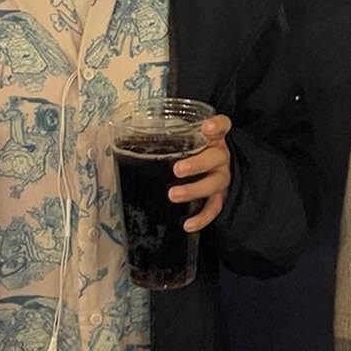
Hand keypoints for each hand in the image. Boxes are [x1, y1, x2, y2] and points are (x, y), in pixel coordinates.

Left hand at [170, 115, 232, 232]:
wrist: (214, 168)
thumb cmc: (194, 150)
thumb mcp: (188, 138)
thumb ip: (171, 136)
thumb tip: (127, 137)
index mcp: (214, 138)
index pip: (223, 126)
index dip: (217, 125)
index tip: (207, 127)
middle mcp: (221, 156)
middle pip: (215, 158)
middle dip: (196, 165)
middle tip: (177, 169)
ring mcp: (222, 177)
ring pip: (213, 184)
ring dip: (194, 190)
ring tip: (174, 195)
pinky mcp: (219, 196)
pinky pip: (213, 208)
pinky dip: (202, 218)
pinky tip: (188, 225)